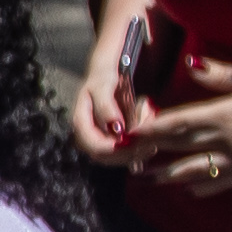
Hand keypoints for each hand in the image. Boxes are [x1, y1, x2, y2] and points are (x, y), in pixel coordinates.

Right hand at [70, 43, 145, 161]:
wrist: (105, 72)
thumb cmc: (102, 77)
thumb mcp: (102, 86)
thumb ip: (106, 107)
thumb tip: (116, 129)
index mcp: (80, 122)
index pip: (92, 145)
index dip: (112, 150)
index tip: (133, 145)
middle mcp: (86, 133)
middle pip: (102, 156)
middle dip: (125, 155)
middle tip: (148, 148)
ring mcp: (97, 137)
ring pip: (111, 158)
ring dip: (131, 156)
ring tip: (151, 147)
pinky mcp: (108, 138)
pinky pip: (118, 153)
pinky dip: (132, 154)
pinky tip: (146, 150)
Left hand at [120, 74, 231, 195]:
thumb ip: (222, 75)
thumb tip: (190, 64)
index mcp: (225, 115)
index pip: (177, 124)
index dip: (150, 129)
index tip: (129, 132)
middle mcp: (225, 142)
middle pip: (178, 147)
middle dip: (151, 152)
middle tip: (128, 157)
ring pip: (193, 171)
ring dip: (168, 175)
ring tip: (150, 179)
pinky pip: (220, 183)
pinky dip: (202, 187)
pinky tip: (190, 189)